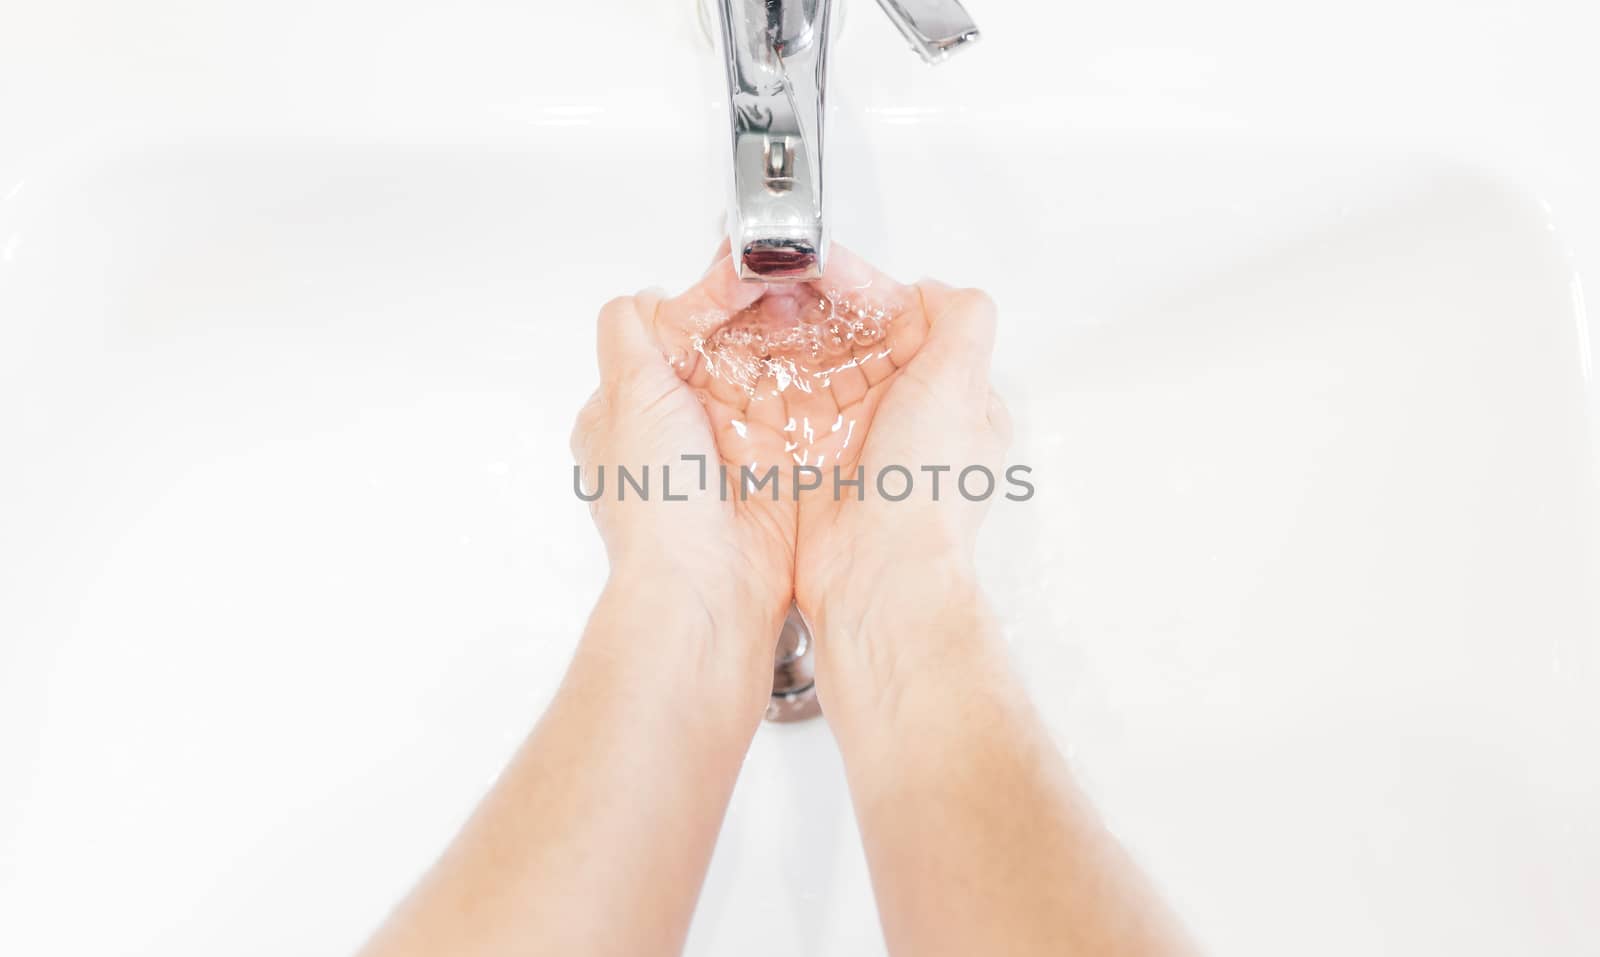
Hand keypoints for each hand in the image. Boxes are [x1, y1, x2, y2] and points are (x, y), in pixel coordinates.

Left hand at [569, 247, 796, 712]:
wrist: (709, 588)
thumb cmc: (657, 507)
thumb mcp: (626, 397)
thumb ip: (629, 337)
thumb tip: (641, 299)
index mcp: (632, 411)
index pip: (673, 332)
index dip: (707, 299)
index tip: (741, 273)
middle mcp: (683, 427)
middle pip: (726, 346)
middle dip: (759, 312)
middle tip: (792, 279)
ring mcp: (733, 445)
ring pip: (768, 369)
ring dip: (794, 336)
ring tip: (820, 299)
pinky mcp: (779, 463)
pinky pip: (804, 406)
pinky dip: (822, 376)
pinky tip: (839, 345)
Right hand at [786, 254, 1010, 712]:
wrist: (877, 579)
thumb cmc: (923, 497)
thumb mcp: (960, 387)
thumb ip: (962, 324)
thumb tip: (942, 289)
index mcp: (947, 396)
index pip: (902, 319)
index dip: (862, 287)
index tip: (825, 264)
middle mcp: (902, 417)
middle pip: (852, 337)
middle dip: (813, 304)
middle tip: (775, 275)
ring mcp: (855, 439)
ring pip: (813, 365)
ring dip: (782, 333)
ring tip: (750, 302)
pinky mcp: (812, 461)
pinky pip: (783, 406)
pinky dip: (761, 377)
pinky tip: (740, 352)